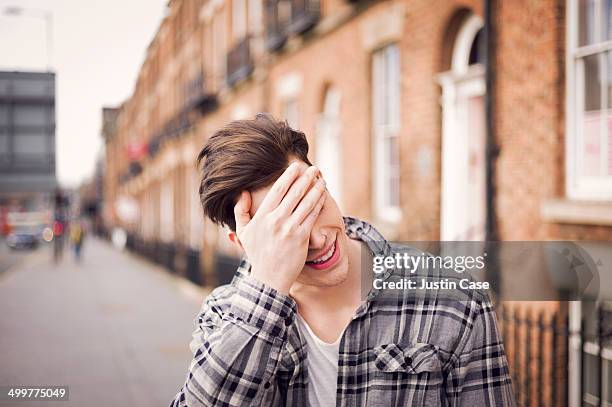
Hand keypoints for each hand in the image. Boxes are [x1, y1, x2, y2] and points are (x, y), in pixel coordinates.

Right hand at [234, 163, 326, 293]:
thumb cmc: (257, 254)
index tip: (297, 166)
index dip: (289, 176)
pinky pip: (312, 216)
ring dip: (316, 188)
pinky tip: (322, 196)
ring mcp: (289, 229)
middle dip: (306, 177)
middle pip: (295, 192)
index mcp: (262, 216)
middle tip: (314, 168)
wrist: (269, 278)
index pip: (278, 190)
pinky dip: (318, 204)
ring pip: (306, 202)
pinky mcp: (301, 238)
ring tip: (322, 179)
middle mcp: (276, 220)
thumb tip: (242, 192)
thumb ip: (240, 211)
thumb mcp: (243, 232)